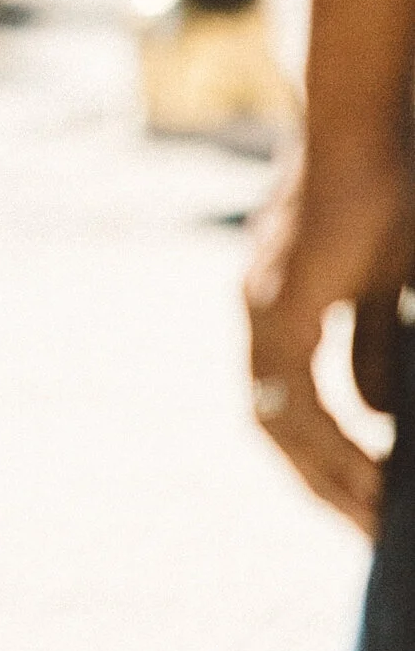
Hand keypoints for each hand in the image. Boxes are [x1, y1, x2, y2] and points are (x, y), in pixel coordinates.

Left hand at [244, 138, 413, 534]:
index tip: (368, 505)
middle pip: (279, 427)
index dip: (325, 460)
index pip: (292, 408)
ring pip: (281, 420)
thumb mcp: (390, 285)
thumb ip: (378, 344)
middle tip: (373, 530)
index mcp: (284, 309)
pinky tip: (373, 465)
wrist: (364, 119)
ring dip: (328, 471)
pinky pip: (295, 391)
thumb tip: (383, 412)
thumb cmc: (386, 189)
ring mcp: (263, 304)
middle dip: (325, 483)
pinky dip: (329, 435)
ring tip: (376, 514)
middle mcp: (261, 312)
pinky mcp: (281, 297)